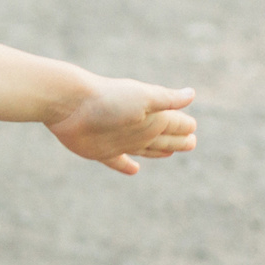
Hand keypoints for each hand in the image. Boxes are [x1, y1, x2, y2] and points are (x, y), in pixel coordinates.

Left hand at [47, 79, 196, 174]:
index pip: (175, 123)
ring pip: (145, 148)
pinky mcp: (101, 151)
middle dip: (177, 140)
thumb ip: (167, 99)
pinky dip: (126, 166)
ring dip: (157, 150)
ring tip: (169, 152)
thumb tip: (192, 94)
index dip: (185, 127)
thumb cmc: (109, 99)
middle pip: (163, 137)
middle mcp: (137, 128)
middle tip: (191, 143)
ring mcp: (120, 140)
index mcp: (151, 115)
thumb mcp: (143, 97)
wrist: (70, 104)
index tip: (193, 129)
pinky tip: (134, 170)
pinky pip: (118, 162)